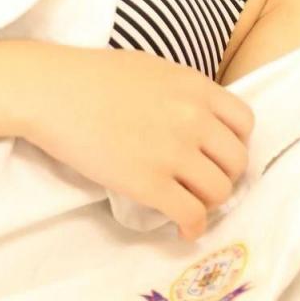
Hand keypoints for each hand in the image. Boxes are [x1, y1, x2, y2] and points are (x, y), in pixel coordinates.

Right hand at [25, 47, 254, 242]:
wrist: (55, 92)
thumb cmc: (96, 76)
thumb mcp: (157, 71)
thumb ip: (186, 94)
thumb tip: (202, 121)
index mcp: (197, 88)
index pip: (245, 122)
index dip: (236, 142)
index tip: (220, 154)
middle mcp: (195, 119)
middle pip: (236, 161)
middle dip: (225, 175)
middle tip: (206, 182)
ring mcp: (174, 152)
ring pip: (219, 191)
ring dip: (209, 202)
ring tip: (192, 203)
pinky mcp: (149, 183)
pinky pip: (190, 214)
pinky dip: (192, 227)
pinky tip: (184, 229)